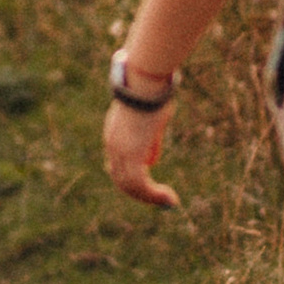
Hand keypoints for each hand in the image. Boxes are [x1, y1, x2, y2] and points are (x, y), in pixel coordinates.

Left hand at [103, 92, 179, 209]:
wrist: (144, 82)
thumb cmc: (151, 94)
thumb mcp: (151, 121)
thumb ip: (149, 141)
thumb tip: (151, 159)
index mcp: (114, 136)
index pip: (118, 167)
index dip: (131, 180)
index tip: (147, 188)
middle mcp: (113, 146)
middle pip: (122, 180)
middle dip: (141, 193)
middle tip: (159, 200)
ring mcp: (121, 151)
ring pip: (131, 186)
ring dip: (150, 198)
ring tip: (169, 202)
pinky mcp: (132, 155)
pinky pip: (141, 184)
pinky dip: (154, 195)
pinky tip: (169, 198)